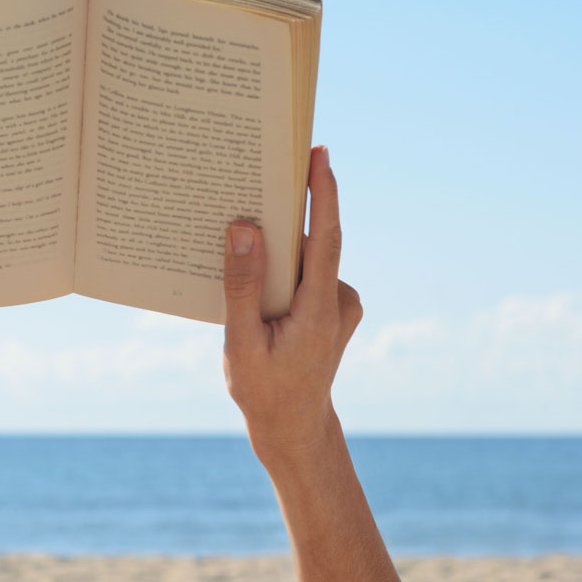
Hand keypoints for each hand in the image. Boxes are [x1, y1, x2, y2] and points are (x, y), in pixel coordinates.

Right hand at [222, 145, 361, 464]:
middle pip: (313, 241)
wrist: (295, 428)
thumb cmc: (264, 390)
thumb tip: (243, 229)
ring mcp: (340, 304)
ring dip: (278, 244)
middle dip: (287, 209)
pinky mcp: (334, 306)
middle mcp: (339, 302)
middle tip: (258, 173)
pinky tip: (254, 271)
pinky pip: (306, 272)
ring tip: (240, 232)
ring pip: (306, 258)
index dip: (323, 194)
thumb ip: (242, 286)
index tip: (319, 154)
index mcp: (320, 311)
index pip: (325, 239)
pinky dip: (282, 265)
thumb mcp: (241, 342)